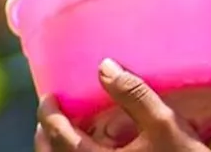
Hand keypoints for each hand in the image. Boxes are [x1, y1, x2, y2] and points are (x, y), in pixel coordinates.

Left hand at [35, 59, 210, 151]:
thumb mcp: (164, 124)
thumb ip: (135, 94)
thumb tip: (105, 66)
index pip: (59, 137)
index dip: (49, 115)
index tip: (49, 96)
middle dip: (45, 135)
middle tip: (50, 114)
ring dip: (57, 149)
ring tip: (64, 132)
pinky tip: (90, 149)